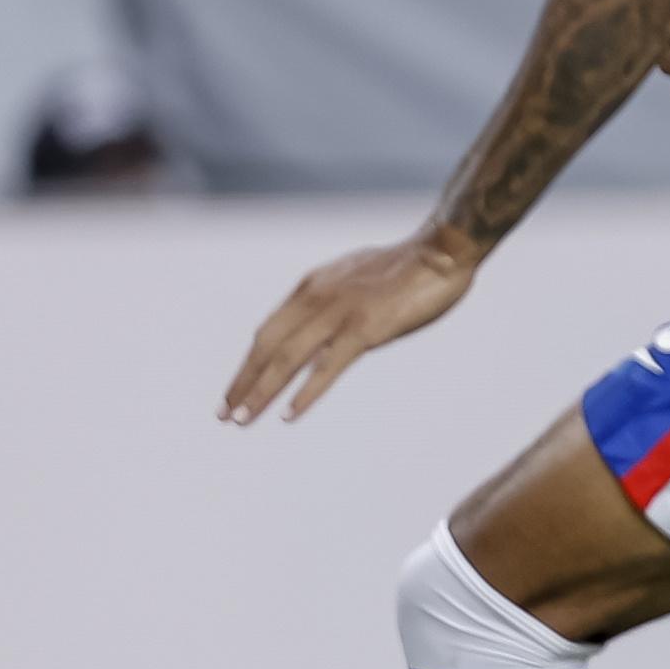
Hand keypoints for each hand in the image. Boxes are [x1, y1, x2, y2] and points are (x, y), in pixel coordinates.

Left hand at [220, 229, 476, 424]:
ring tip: (243, 419)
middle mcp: (318, 298)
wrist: (443, 249)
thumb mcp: (358, 279)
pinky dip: (305, 392)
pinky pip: (327, 367)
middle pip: (267, 346)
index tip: (237, 387)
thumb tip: (330, 328)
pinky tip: (289, 414)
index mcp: (313, 286)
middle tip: (225, 413)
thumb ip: (337, 302)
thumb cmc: (410, 265)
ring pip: (288, 359)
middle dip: (244, 381)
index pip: (269, 330)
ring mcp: (340, 313)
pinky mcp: (366, 327)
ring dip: (262, 391)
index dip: (250, 362)